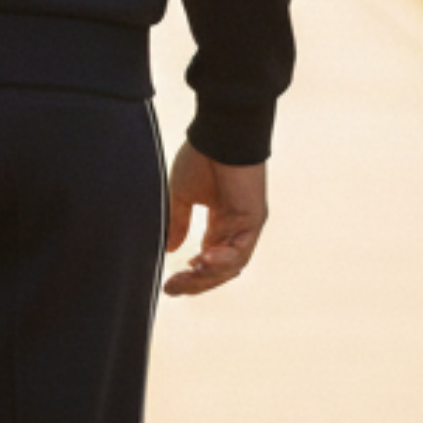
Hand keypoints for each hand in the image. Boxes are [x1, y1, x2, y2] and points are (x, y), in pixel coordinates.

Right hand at [163, 143, 267, 297]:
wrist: (219, 134)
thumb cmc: (201, 157)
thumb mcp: (181, 196)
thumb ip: (177, 223)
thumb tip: (169, 250)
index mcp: (220, 222)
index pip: (209, 260)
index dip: (190, 276)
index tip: (168, 285)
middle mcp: (235, 228)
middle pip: (220, 270)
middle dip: (195, 282)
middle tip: (172, 288)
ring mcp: (247, 226)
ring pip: (231, 267)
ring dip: (207, 276)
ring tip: (185, 276)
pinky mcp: (253, 220)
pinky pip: (240, 252)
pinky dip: (220, 261)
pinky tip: (200, 260)